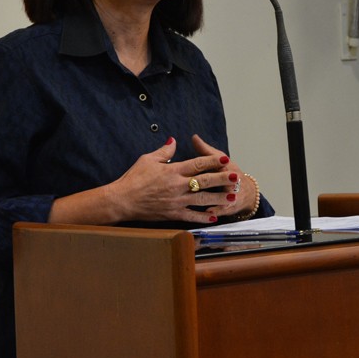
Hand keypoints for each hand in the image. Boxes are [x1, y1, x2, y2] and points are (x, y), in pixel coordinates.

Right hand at [109, 137, 232, 223]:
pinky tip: (214, 217)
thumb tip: (173, 141)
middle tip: (235, 178)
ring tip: (231, 197)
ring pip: (202, 199)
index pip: (197, 164)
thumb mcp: (147, 159)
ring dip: (218, 198)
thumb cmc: (133, 178)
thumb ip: (164, 152)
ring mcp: (176, 201)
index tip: (225, 159)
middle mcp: (177, 186)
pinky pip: (191, 216)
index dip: (213, 161)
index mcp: (173, 171)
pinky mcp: (172, 214)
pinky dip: (203, 217)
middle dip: (222, 179)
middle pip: (204, 181)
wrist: (123, 200)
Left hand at [190, 134, 258, 220]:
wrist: (247, 192)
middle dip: (210, 181)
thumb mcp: (220, 159)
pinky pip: (223, 210)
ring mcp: (232, 194)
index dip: (209, 162)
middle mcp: (231, 180)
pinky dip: (216, 211)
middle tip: (194, 183)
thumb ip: (206, 150)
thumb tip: (194, 137)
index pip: (219, 163)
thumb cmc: (229, 173)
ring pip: (222, 196)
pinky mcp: (231, 207)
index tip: (196, 164)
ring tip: (199, 200)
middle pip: (221, 180)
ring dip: (213, 199)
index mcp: (227, 167)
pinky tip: (207, 213)